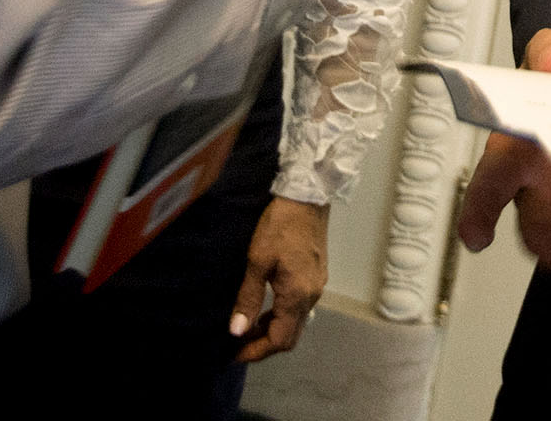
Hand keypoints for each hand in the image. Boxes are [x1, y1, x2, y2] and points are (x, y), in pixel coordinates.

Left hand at [230, 196, 327, 361]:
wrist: (307, 196)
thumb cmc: (280, 226)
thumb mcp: (257, 260)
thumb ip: (249, 298)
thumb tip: (236, 331)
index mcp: (298, 295)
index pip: (280, 340)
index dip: (256, 351)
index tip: (234, 354)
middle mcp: (312, 296)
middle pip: (291, 336)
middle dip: (264, 345)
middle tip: (238, 343)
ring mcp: (317, 286)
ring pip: (296, 322)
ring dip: (273, 330)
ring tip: (247, 326)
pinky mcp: (317, 275)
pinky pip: (300, 307)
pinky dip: (282, 315)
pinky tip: (266, 306)